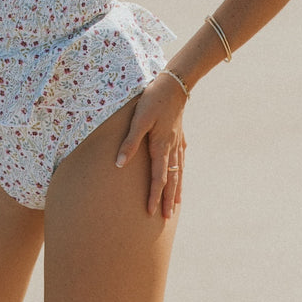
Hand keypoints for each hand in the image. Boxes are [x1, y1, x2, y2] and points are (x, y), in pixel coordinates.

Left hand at [115, 74, 187, 217]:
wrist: (174, 84)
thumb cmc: (153, 100)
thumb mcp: (138, 119)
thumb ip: (130, 142)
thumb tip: (119, 164)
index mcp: (160, 146)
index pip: (158, 178)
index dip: (154, 196)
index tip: (151, 212)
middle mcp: (171, 147)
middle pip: (171, 179)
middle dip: (168, 199)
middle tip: (167, 217)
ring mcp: (177, 141)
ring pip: (178, 170)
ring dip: (177, 188)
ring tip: (177, 203)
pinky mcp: (179, 133)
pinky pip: (181, 157)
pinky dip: (181, 169)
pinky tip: (181, 171)